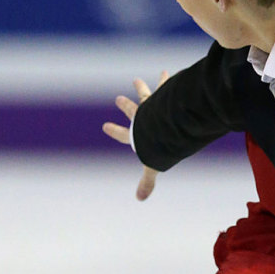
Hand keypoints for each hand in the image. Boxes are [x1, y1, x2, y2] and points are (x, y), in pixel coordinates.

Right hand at [102, 72, 167, 200]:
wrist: (165, 125)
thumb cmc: (157, 145)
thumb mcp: (151, 165)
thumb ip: (147, 182)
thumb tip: (140, 199)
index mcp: (137, 133)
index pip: (124, 134)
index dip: (114, 131)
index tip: (104, 126)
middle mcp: (143, 117)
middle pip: (133, 110)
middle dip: (125, 105)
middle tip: (118, 98)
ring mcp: (153, 106)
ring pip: (147, 96)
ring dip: (142, 88)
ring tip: (138, 80)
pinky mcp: (165, 97)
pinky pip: (166, 88)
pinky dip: (168, 81)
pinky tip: (169, 73)